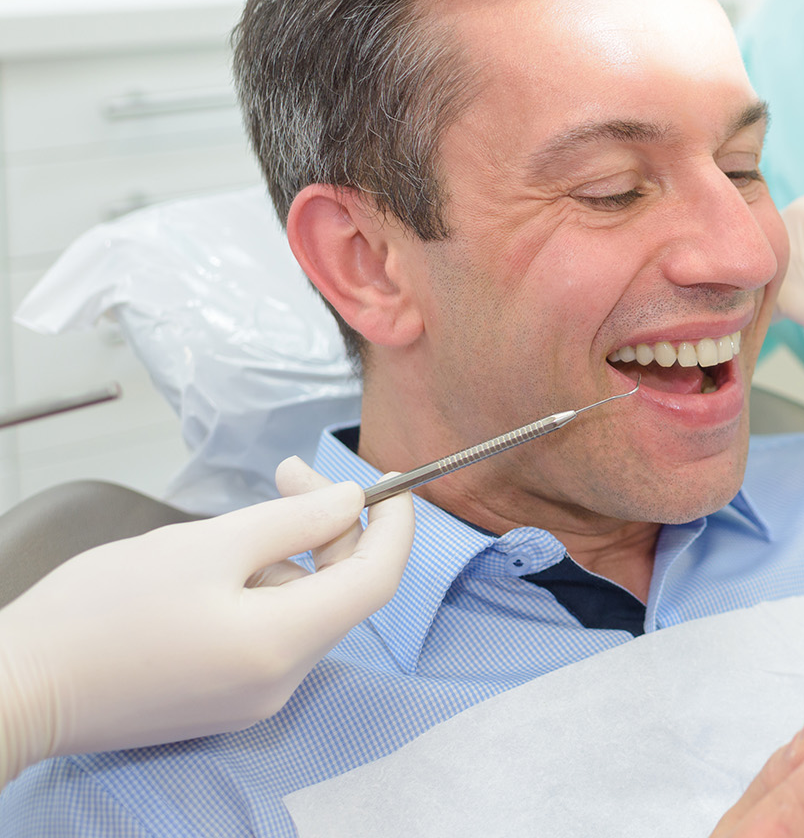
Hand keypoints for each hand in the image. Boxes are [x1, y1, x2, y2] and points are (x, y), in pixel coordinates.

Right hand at [0, 458, 413, 781]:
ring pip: (303, 611)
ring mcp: (252, 699)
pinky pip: (269, 636)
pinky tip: (216, 566)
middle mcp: (280, 683)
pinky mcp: (222, 701)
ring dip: (290, 557)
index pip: (378, 579)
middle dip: (330, 528)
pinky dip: (264, 590)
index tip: (390, 480)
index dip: (394, 525)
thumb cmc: (102, 611)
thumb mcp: (206, 545)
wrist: (18, 688)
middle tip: (289, 474)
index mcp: (284, 645)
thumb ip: (292, 522)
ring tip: (230, 526)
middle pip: (342, 593)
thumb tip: (353, 502)